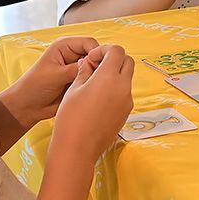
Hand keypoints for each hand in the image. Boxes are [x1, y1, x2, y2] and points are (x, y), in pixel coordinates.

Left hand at [4, 36, 100, 127]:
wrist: (27, 107)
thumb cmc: (34, 87)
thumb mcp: (56, 75)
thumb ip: (76, 69)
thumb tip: (98, 66)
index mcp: (65, 46)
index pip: (90, 43)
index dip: (96, 53)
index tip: (98, 67)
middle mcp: (73, 54)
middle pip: (96, 54)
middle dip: (98, 65)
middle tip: (96, 79)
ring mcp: (77, 68)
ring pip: (97, 67)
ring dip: (96, 76)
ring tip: (92, 87)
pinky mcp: (80, 80)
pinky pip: (94, 80)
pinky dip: (94, 85)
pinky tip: (91, 92)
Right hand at [52, 45, 133, 162]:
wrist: (77, 149)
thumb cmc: (71, 118)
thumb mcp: (74, 89)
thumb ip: (84, 71)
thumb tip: (88, 62)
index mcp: (110, 77)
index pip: (117, 51)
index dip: (104, 50)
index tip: (91, 58)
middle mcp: (123, 87)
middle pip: (127, 62)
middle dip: (113, 60)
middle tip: (96, 67)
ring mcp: (127, 101)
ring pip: (127, 79)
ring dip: (115, 75)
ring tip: (94, 84)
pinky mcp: (126, 113)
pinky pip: (125, 94)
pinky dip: (115, 90)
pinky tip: (98, 99)